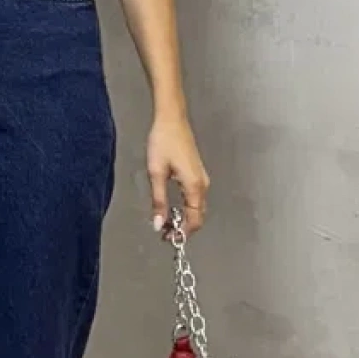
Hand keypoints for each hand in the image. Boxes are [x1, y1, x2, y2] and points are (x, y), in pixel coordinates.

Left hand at [147, 114, 209, 236]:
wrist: (172, 119)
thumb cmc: (163, 141)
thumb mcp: (156, 173)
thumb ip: (159, 201)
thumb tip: (159, 224)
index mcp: (194, 186)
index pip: (194, 220)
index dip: (183, 233)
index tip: (168, 238)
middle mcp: (202, 184)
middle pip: (198, 216)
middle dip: (183, 228)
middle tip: (164, 233)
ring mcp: (202, 178)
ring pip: (197, 208)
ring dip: (183, 218)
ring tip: (165, 222)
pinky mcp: (197, 173)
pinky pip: (195, 198)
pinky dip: (185, 207)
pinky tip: (171, 208)